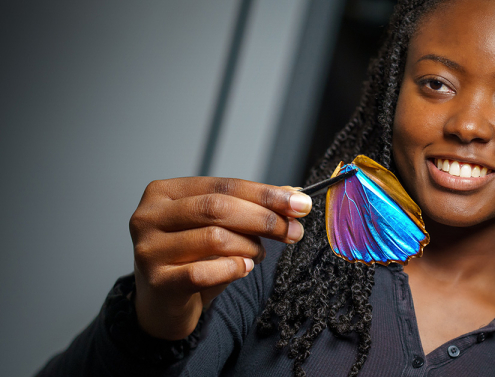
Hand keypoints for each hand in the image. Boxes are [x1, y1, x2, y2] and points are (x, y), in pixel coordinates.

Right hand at [128, 177, 311, 339]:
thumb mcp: (220, 225)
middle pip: (217, 208)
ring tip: (258, 254)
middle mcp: (149, 216)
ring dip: (249, 247)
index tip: (300, 204)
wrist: (164, 303)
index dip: (266, 194)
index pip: (224, 185)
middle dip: (264, 219)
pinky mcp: (157, 281)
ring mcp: (149, 249)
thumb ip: (251, 206)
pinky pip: (204, 272)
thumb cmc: (193, 257)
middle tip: (293, 231)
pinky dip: (233, 269)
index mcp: (164, 192)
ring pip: (215, 238)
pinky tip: (243, 268)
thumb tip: (293, 192)